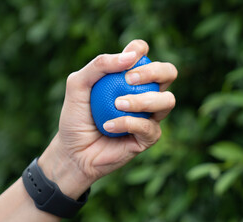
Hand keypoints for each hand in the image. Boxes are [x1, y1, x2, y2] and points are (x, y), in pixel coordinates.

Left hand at [39, 40, 176, 198]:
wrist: (74, 152)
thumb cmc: (76, 117)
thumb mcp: (78, 85)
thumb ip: (99, 66)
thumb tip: (130, 57)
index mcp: (129, 77)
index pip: (144, 54)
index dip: (139, 49)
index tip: (127, 57)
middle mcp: (145, 93)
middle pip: (168, 73)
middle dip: (154, 71)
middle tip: (129, 80)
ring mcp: (149, 116)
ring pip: (167, 100)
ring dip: (143, 100)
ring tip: (117, 104)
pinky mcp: (148, 137)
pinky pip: (149, 126)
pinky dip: (128, 123)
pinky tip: (109, 126)